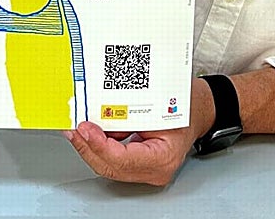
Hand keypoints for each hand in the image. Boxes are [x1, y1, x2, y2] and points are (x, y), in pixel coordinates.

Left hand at [63, 76, 214, 185]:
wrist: (201, 109)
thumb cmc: (187, 104)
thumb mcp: (159, 104)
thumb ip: (129, 115)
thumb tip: (98, 117)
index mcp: (164, 158)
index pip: (122, 159)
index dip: (99, 145)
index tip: (84, 129)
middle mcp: (156, 170)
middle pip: (110, 167)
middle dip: (87, 148)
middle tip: (72, 129)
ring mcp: (148, 171)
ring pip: (109, 166)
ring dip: (90, 148)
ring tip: (75, 130)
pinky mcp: (140, 165)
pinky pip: (114, 160)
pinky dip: (99, 147)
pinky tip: (88, 133)